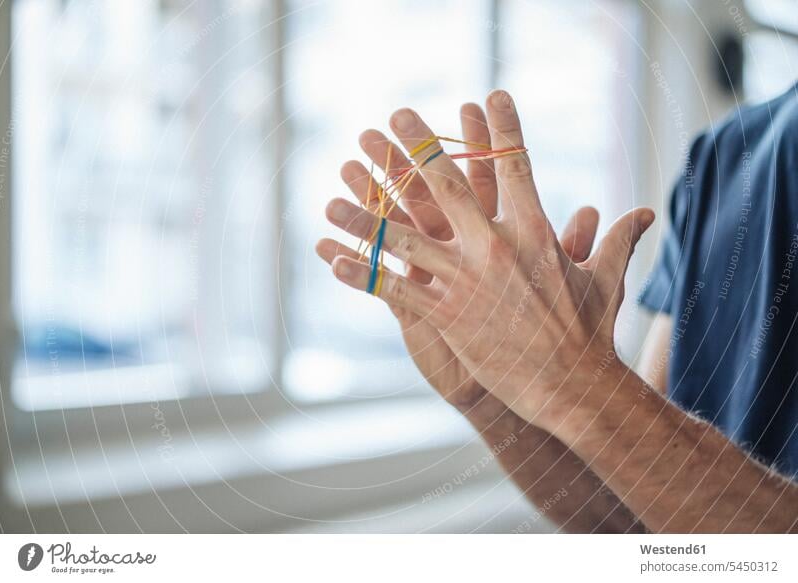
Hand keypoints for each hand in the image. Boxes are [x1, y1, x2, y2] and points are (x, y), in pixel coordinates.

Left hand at [321, 91, 653, 426]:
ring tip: (332, 196)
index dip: (501, 128)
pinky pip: (397, 291)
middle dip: (418, 148)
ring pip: (405, 239)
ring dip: (365, 217)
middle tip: (395, 117)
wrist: (575, 386)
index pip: (514, 166)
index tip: (488, 98)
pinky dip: (365, 275)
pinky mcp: (449, 316)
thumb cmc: (591, 331)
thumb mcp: (606, 277)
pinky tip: (333, 263)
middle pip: (448, 186)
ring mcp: (467, 281)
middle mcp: (495, 247)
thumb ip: (618, 238)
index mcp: (534, 230)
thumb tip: (646, 212)